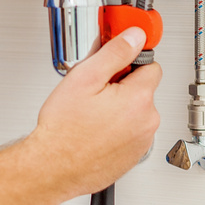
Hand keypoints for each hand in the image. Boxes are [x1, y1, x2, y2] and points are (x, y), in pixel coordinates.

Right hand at [30, 26, 161, 198]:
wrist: (53, 168)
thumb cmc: (63, 130)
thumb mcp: (85, 78)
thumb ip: (115, 52)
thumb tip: (135, 36)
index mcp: (138, 99)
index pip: (151, 66)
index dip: (130, 63)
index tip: (116, 66)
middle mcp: (147, 122)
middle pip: (143, 90)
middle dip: (123, 88)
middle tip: (95, 94)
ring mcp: (142, 142)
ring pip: (137, 113)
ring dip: (121, 110)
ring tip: (92, 116)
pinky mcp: (134, 157)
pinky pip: (131, 133)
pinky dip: (118, 131)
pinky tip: (96, 132)